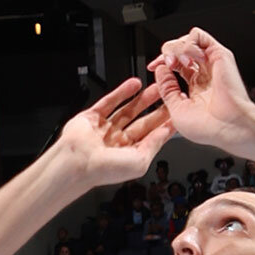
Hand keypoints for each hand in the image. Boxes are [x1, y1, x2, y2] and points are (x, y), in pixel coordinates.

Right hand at [49, 76, 172, 186]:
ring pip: (127, 109)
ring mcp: (105, 128)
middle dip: (157, 108)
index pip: (152, 136)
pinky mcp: (92, 117)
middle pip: (142, 121)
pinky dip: (121, 92)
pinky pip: (109, 102)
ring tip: (156, 87)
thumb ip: (154, 144)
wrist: (77, 162)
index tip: (177, 112)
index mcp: (130, 154)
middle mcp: (118, 141)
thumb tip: (166, 132)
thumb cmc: (105, 170)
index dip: (165, 123)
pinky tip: (134, 84)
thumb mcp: (140, 161)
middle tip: (171, 96)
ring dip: (142, 98)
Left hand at [148, 27, 254, 150]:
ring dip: (176, 49)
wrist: (230, 127)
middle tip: (167, 65)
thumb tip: (160, 69)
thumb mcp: (177, 109)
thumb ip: (167, 88)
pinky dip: (188, 43)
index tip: (152, 67)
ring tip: (179, 64)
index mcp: (197, 87)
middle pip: (179, 50)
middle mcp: (205, 73)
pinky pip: (198, 36)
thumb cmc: (209, 128)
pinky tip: (189, 59)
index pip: (176, 65)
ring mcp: (212, 63)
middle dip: (166, 53)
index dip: (161, 62)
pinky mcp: (220, 55)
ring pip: (187, 40)